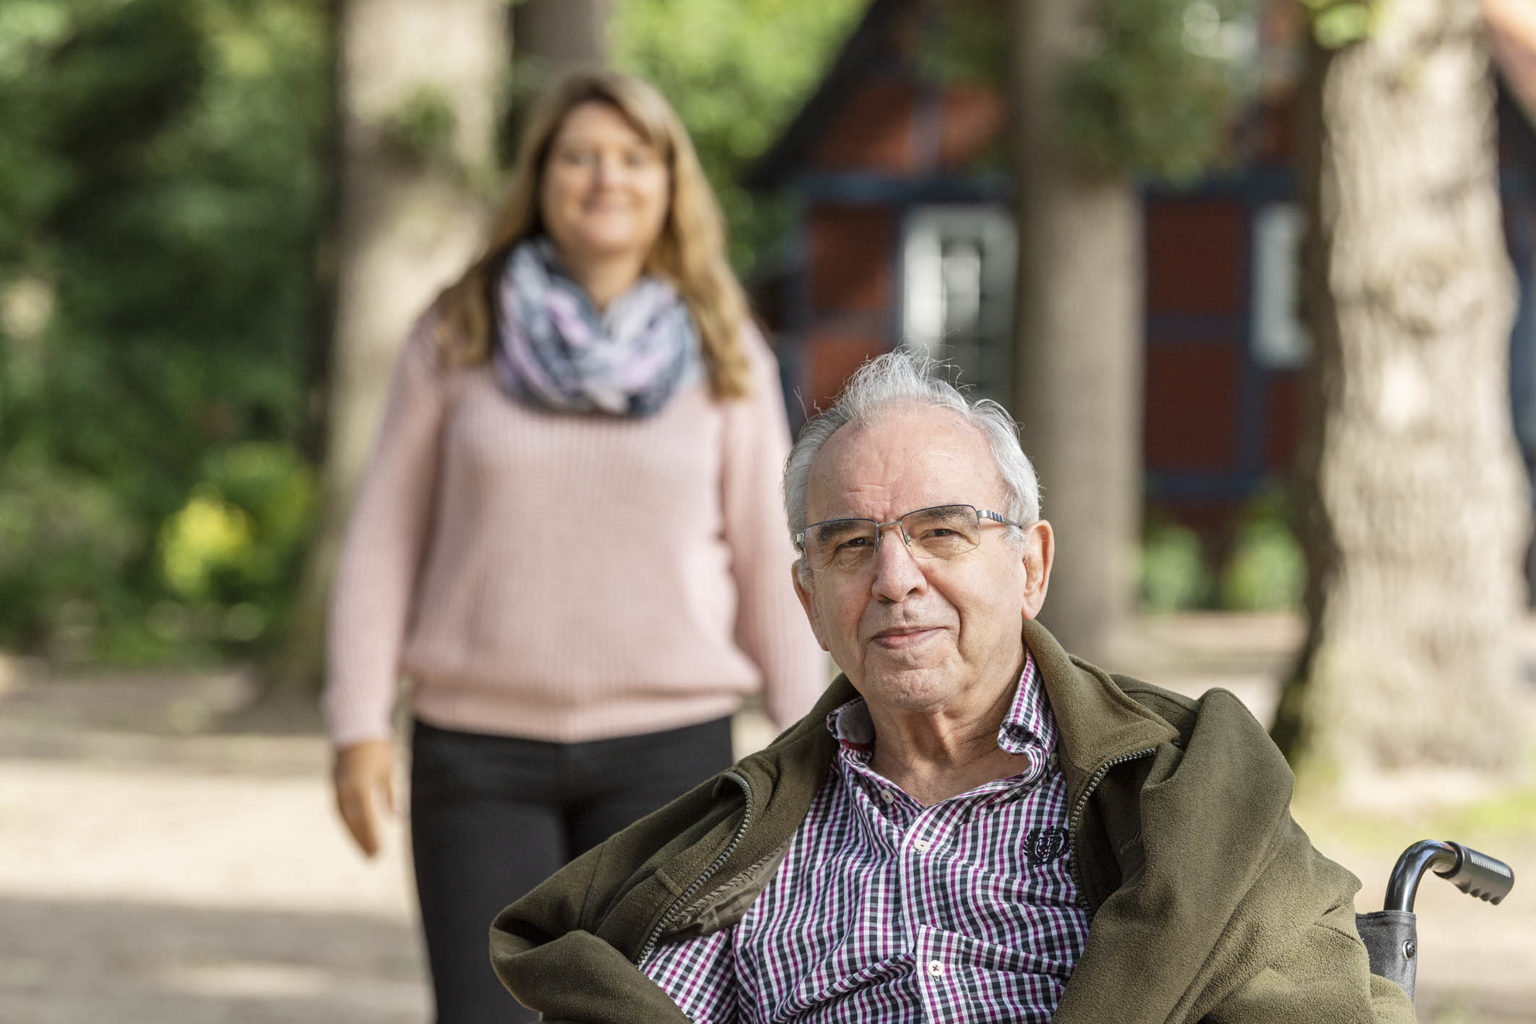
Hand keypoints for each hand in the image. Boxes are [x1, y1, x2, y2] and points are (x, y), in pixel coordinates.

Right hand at [332, 738, 396, 857]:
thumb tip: (397, 818)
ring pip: (344, 817)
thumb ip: (390, 794)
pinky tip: (357, 834)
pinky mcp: (335, 784)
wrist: (353, 725)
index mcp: (359, 783)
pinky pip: (341, 809)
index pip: (364, 816)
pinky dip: (349, 823)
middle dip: (362, 840)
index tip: (379, 852)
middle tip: (374, 859)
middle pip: (352, 820)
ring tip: (366, 851)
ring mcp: (337, 786)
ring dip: (354, 835)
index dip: (370, 836)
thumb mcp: (387, 769)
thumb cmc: (376, 746)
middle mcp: (344, 787)